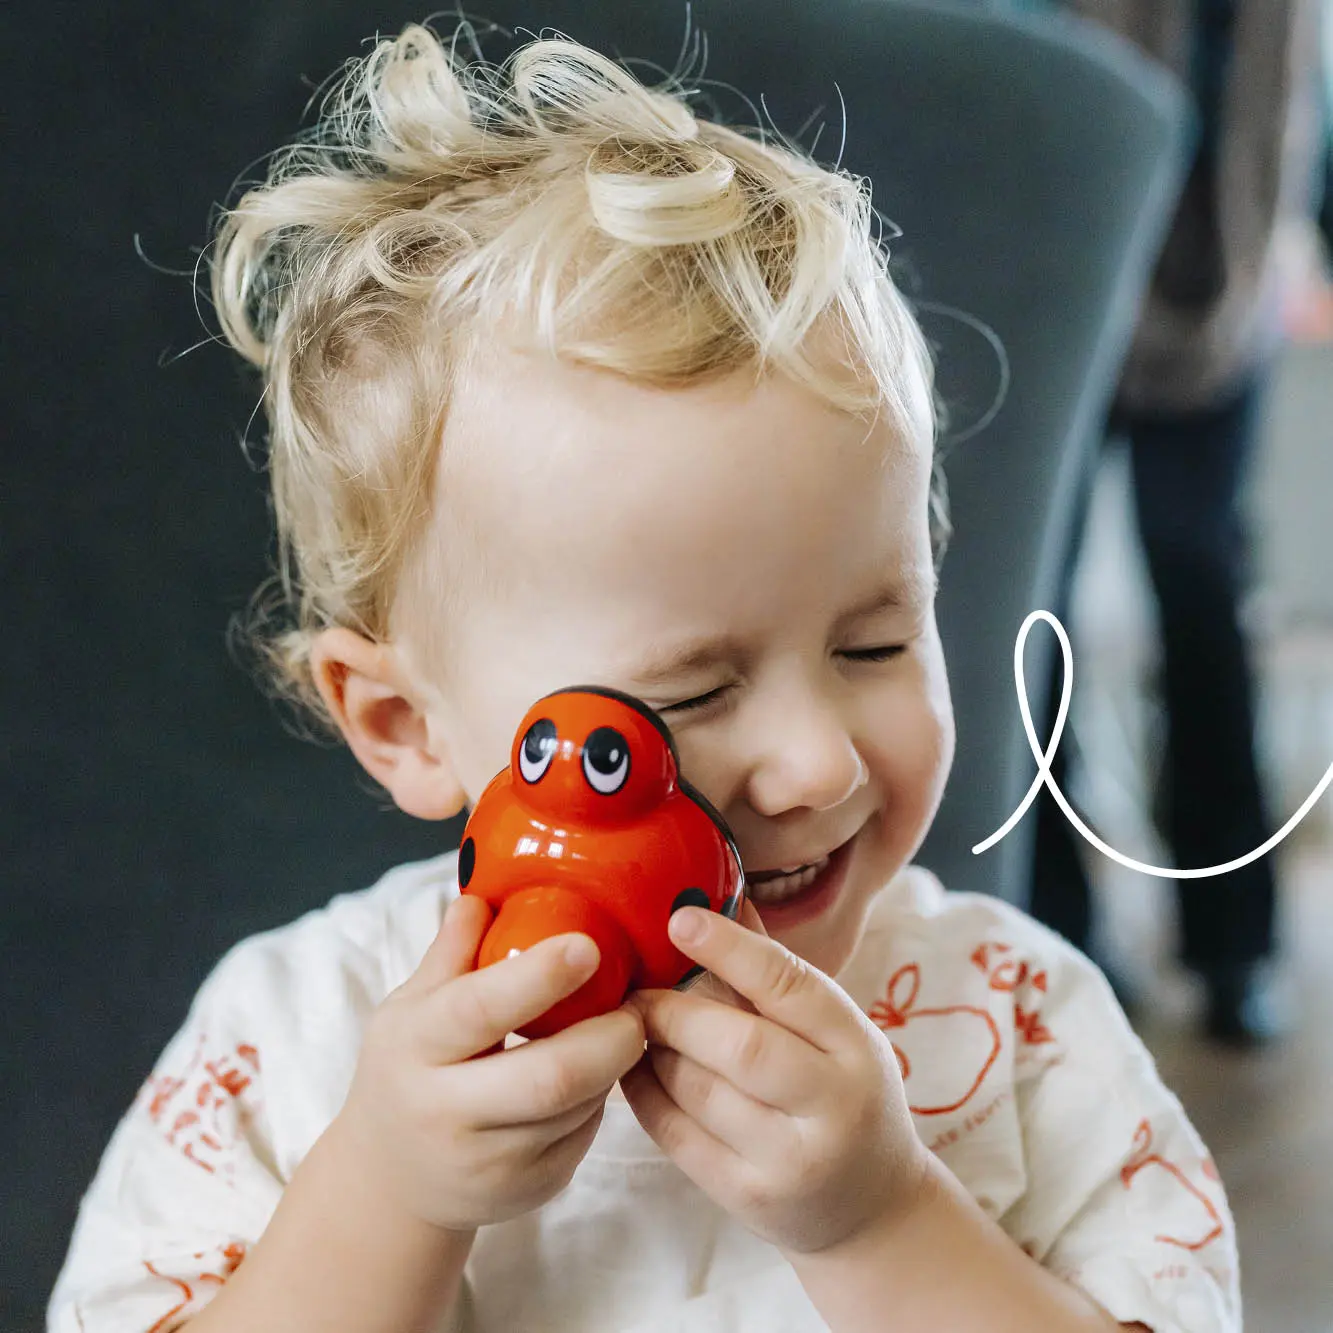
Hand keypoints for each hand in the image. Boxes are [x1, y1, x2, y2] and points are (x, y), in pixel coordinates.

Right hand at [334, 894, 645, 1231]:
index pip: (479, 1009)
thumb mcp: (412, 1006)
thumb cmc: (409, 1070)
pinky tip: (592, 1077)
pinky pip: (583, 1138)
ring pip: (577, 1109)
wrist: (389, 1180)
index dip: (538, 977)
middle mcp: (444, 1112)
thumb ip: (453, 950)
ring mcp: (487, 1164)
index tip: (588, 946)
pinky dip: (598, 1101)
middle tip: (636, 1005)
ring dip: (610, 1066)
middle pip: (550, 1078)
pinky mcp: (526, 1192)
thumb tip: (484, 889)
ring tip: (616, 1032)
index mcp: (415, 1047)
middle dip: (610, 1036)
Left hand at [620, 900, 928, 1255]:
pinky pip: (677, 1136)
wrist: (873, 1210)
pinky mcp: (750, 1198)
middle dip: (675, 1011)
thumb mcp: (837, 1031)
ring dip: (653, 1050)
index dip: (730, 949)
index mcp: (856, 1046)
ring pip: (699, 1091)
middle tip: (637, 989)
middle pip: (740, 1046)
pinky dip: (644, 1094)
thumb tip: (720, 897)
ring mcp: (791, 1160)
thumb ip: (777, 972)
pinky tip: (633, 1068)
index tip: (679, 919)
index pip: (790, 986)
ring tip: (632, 1025)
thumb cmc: (845, 1096)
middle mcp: (832, 1104)